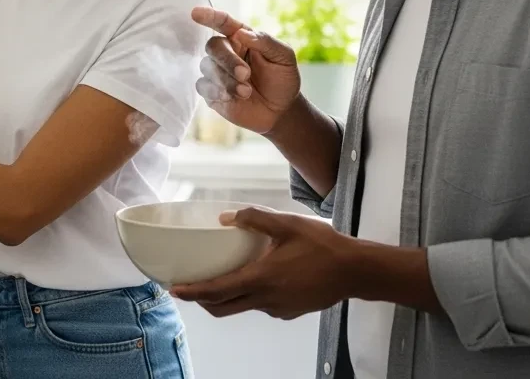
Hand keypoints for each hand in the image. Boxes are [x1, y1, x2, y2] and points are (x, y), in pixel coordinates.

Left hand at [171, 207, 355, 319]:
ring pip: (244, 306)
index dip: (193, 292)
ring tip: (224, 276)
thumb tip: (226, 216)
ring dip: (229, 296)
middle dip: (203, 300)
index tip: (175, 290)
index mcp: (261, 279)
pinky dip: (252, 295)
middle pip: (224, 308)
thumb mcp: (287, 224)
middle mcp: (266, 300)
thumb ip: (255, 218)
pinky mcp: (290, 312)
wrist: (355, 270)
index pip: (217, 292)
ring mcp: (279, 309)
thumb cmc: (323, 246)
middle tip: (189, 287)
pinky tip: (260, 277)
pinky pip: (263, 306)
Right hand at [191, 7, 300, 133]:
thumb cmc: (283, 79)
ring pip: (207, 67)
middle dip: (227, 60)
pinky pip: (202, 85)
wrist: (280, 110)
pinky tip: (230, 98)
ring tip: (247, 92)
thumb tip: (241, 33)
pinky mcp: (211, 91)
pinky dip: (216, 91)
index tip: (196, 13)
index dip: (210, 16)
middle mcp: (227, 52)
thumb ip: (265, 42)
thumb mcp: (284, 57)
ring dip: (226, 80)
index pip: (224, 23)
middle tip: (246, 74)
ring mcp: (216, 72)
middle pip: (213, 46)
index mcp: (242, 38)